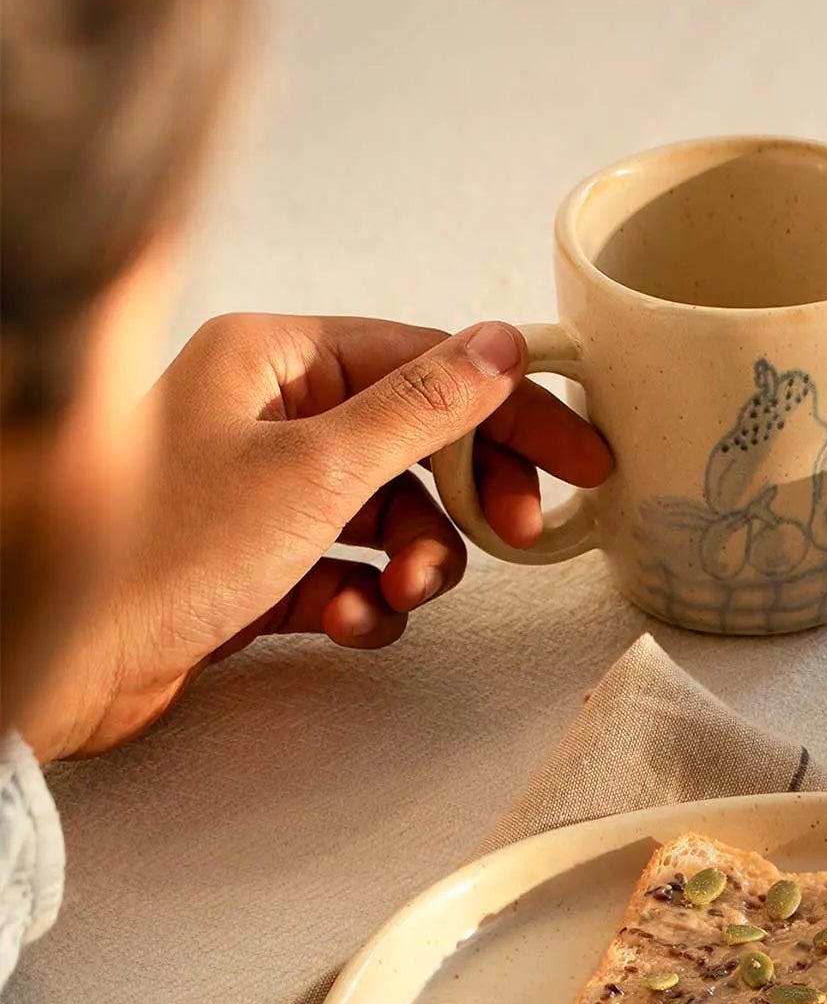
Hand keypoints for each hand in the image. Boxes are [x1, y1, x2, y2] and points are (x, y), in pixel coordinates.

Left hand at [20, 314, 612, 759]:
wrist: (68, 656)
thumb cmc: (163, 549)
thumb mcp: (319, 470)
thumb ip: (423, 408)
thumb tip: (498, 347)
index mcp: (275, 360)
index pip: (427, 364)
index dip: (513, 412)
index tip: (581, 459)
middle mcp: (270, 415)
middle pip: (418, 445)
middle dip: (464, 501)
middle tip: (518, 534)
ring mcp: (265, 493)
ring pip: (393, 521)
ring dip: (415, 564)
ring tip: (398, 594)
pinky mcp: (261, 567)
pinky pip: (352, 575)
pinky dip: (364, 604)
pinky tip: (342, 623)